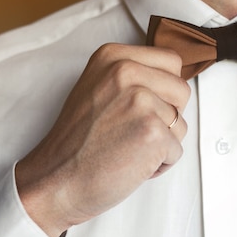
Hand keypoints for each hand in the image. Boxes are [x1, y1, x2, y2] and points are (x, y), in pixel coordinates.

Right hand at [16, 43, 189, 236]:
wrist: (55, 179)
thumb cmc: (75, 143)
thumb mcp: (94, 89)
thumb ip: (129, 77)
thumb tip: (167, 79)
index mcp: (113, 57)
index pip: (170, 62)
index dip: (164, 91)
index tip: (142, 108)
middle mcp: (126, 72)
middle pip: (181, 91)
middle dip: (167, 116)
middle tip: (134, 132)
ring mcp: (141, 101)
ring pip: (180, 123)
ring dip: (162, 143)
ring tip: (128, 148)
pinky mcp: (153, 132)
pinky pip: (176, 150)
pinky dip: (159, 165)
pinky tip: (130, 164)